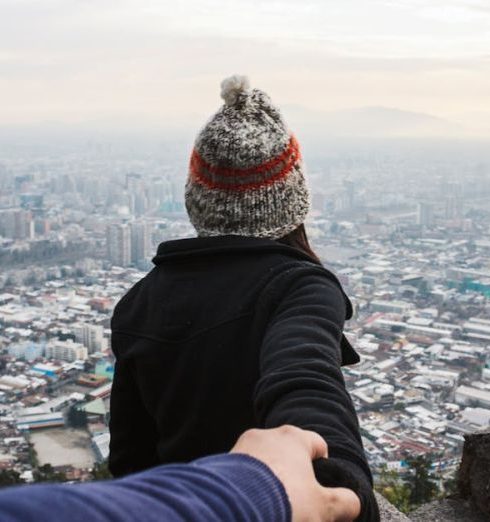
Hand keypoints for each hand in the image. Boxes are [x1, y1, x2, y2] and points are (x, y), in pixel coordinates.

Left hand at [231, 425, 360, 521]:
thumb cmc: (284, 502)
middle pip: (288, 453)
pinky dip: (249, 486)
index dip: (324, 465)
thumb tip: (352, 502)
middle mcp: (267, 435)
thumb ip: (344, 502)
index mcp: (294, 438)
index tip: (321, 484)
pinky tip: (252, 505)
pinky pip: (243, 473)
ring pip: (264, 462)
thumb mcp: (323, 507)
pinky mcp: (223, 462)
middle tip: (297, 501)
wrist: (232, 508)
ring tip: (271, 505)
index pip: (317, 444)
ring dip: (270, 480)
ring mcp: (243, 447)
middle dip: (294, 475)